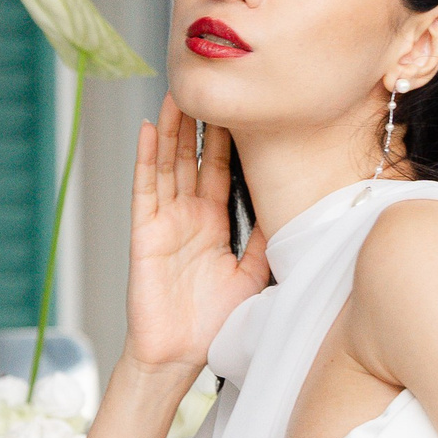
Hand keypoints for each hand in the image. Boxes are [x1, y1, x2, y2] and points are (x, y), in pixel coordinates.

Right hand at [126, 96, 269, 375]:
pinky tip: (152, 128)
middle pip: (194, 157)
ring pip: (169, 163)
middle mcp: (188, 215)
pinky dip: (147, 158)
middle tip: (210, 82)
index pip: (223, 169)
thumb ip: (266, 240)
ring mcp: (165, 220)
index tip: (242, 103)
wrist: (180, 355)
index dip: (230, 137)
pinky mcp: (144, 232)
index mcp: (214, 222)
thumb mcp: (253, 274)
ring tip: (181, 91)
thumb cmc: (215, 323)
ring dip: (175, 128)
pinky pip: (145, 188)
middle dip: (201, 121)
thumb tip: (292, 205)